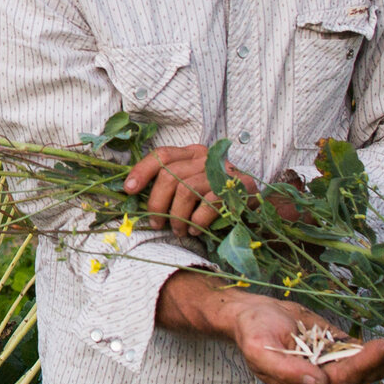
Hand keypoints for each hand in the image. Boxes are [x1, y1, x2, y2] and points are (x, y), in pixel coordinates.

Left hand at [125, 144, 252, 233]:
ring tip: (179, 231)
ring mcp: (223, 172)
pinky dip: (196, 222)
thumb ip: (170, 184)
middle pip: (169, 175)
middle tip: (157, 223)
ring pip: (185, 190)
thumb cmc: (216, 199)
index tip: (128, 190)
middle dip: (157, 204)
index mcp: (193, 153)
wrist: (254, 207)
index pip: (162, 155)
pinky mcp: (237, 188)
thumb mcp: (192, 186)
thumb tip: (135, 195)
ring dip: (177, 217)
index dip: (142, 171)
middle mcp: (207, 158)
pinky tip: (196, 230)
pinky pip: (207, 205)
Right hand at [157, 270, 383, 383]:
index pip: (341, 380)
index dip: (364, 364)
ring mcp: (336, 371)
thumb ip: (288, 373)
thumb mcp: (261, 351)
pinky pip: (371, 354)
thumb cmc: (253, 333)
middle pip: (363, 374)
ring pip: (373, 366)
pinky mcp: (343, 356)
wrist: (253, 317)